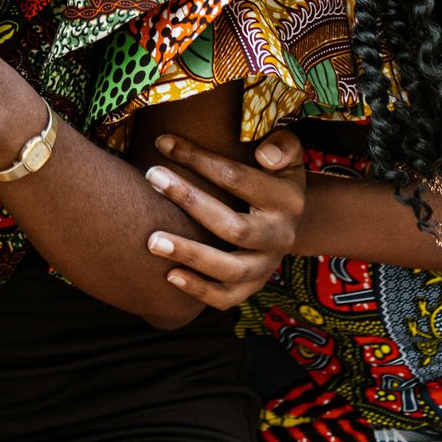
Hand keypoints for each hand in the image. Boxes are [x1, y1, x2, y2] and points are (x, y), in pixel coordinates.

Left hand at [140, 129, 305, 308]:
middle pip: (234, 227)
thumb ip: (282, 145)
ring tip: (152, 241)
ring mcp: (267, 266)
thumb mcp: (288, 153)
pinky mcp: (252, 287)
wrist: (289, 218)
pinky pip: (226, 298)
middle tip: (152, 177)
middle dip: (190, 201)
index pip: (238, 179)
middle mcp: (281, 237)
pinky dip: (199, 290)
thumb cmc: (275, 174)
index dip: (199, 159)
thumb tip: (265, 155)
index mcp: (287, 200)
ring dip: (190, 255)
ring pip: (230, 269)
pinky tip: (169, 275)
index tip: (162, 143)